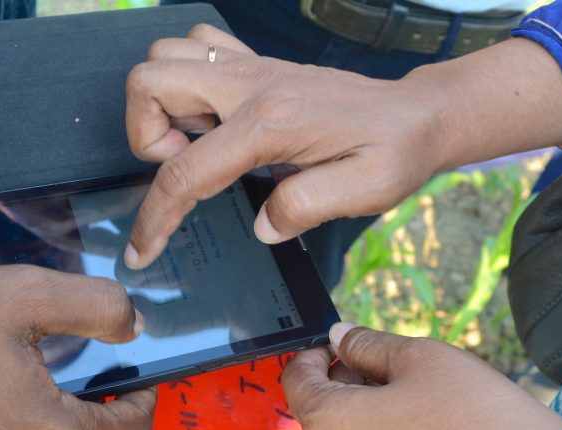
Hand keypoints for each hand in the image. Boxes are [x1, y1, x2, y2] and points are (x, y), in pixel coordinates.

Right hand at [123, 24, 451, 267]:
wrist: (418, 115)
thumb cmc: (395, 151)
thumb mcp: (365, 191)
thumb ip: (306, 208)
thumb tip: (263, 225)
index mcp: (272, 122)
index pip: (187, 171)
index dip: (155, 217)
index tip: (142, 251)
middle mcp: (252, 84)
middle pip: (150, 82)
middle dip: (145, 135)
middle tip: (184, 168)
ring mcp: (252, 68)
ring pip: (165, 57)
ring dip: (162, 104)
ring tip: (198, 142)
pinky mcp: (257, 65)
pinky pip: (196, 46)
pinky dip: (187, 79)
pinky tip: (214, 116)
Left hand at [282, 323, 561, 429]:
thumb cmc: (473, 413)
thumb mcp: (419, 357)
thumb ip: (368, 344)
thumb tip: (340, 336)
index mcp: (328, 424)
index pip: (296, 379)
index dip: (316, 354)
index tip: (348, 344)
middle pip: (319, 412)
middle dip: (344, 382)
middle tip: (391, 364)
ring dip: (364, 413)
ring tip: (414, 395)